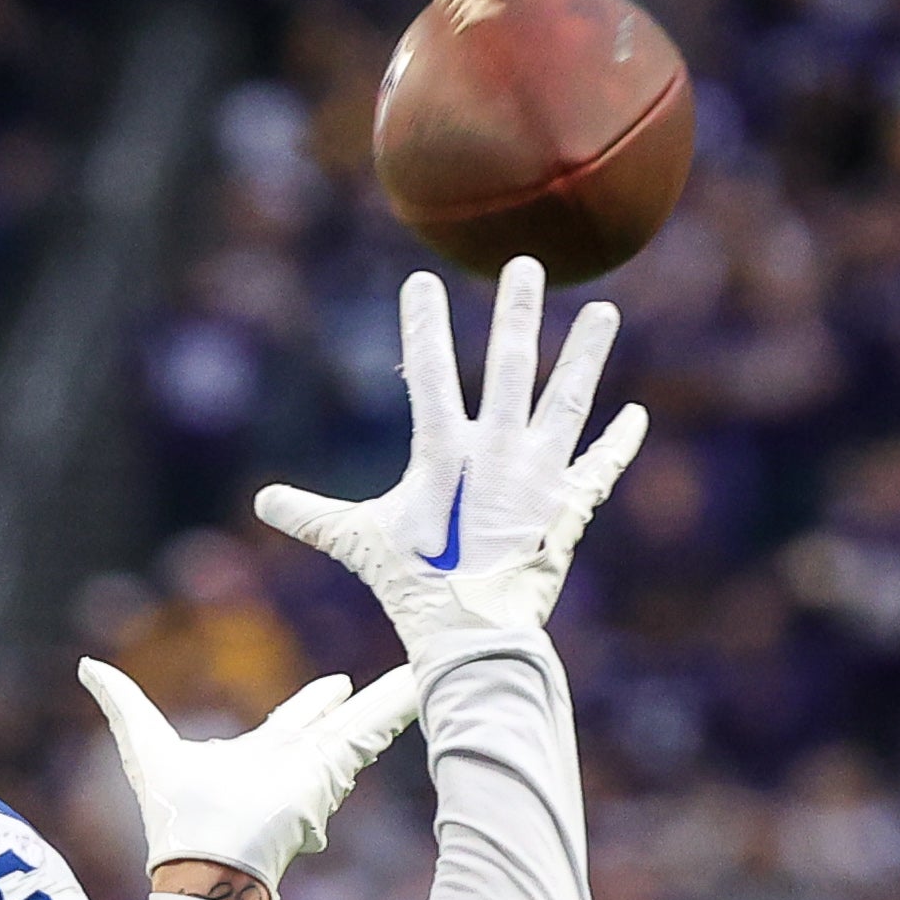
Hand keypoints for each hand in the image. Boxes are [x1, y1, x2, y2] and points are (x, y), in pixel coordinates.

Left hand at [76, 659, 420, 899]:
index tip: (338, 685)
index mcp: (262, 758)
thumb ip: (123, 703)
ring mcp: (320, 769)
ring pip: (369, 724)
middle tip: (402, 678)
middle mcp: (296, 765)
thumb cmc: (175, 818)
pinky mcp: (334, 769)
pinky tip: (430, 681)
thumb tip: (89, 666)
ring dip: (400, 700)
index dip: (317, 703)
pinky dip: (402, 703)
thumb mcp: (145, 743)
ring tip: (434, 675)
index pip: (297, 723)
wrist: (204, 865)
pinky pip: (375, 728)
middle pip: (341, 724)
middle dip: (368, 704)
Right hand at [256, 258, 646, 644]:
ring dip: (587, 356)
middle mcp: (498, 451)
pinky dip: (618, 443)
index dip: (422, 327)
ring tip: (606, 312)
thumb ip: (314, 516)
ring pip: (567, 401)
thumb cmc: (412, 585)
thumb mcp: (358, 542)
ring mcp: (539, 476)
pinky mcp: (567, 507)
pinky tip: (636, 415)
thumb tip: (263, 504)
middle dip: (517, 312)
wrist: (471, 633)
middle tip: (526, 266)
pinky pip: (599, 468)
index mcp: (444, 450)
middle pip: (511, 366)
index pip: (429, 373)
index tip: (420, 282)